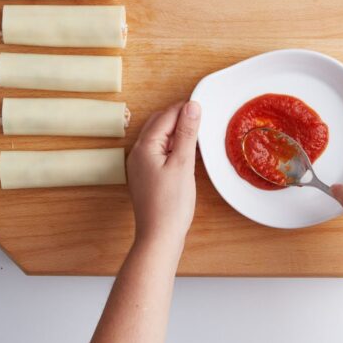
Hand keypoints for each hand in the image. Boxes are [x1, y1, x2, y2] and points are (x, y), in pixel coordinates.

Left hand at [126, 101, 201, 249]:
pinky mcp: (147, 176)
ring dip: (178, 133)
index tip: (204, 105)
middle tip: (203, 118)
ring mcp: (140, 166)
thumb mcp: (183, 164)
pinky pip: (159, 152)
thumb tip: (192, 107)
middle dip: (180, 118)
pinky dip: (173, 147)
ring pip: (160, 138)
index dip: (185, 108)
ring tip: (198, 135)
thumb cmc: (170, 205)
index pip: (166, 116)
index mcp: (144, 146)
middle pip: (159, 124)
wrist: (159, 237)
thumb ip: (187, 133)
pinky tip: (187, 153)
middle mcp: (138, 153)